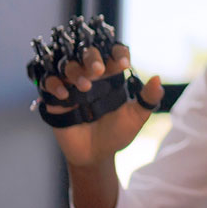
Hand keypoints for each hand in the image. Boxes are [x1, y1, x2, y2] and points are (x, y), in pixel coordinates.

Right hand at [45, 44, 163, 168]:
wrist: (96, 154)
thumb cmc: (118, 133)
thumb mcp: (136, 116)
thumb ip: (148, 99)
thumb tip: (158, 78)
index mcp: (112, 76)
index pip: (114, 53)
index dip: (118, 53)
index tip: (124, 64)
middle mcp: (92, 76)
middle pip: (88, 53)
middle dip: (92, 57)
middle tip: (98, 70)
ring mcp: (72, 86)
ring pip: (68, 65)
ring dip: (75, 71)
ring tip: (85, 87)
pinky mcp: (56, 98)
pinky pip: (48, 82)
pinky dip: (54, 84)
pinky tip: (65, 95)